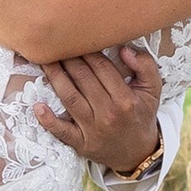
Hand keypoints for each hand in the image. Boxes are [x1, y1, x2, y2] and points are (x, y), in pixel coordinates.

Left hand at [34, 46, 162, 174]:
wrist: (138, 153)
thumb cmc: (141, 115)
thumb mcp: (153, 91)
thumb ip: (145, 66)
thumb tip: (125, 49)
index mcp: (126, 99)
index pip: (101, 67)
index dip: (86, 50)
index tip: (76, 38)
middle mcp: (108, 114)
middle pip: (82, 79)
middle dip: (68, 59)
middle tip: (55, 43)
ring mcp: (93, 130)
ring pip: (70, 98)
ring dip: (55, 78)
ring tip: (44, 61)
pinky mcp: (81, 144)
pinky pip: (62, 132)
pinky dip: (48, 120)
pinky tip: (37, 106)